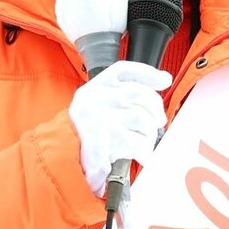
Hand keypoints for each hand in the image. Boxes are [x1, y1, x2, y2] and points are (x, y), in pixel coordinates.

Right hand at [68, 61, 170, 196]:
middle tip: (157, 120)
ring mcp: (103, 118)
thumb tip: (164, 79)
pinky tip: (141, 155)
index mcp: (95, 87)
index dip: (148, 73)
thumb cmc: (85, 132)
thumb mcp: (96, 103)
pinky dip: (145, 151)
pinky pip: (139, 143)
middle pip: (138, 94)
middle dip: (155, 108)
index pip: (125, 70)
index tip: (164, 79)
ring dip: (149, 133)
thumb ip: (123, 90)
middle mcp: (97, 98)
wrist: (64, 158)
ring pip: (142, 119)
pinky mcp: (109, 141)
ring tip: (144, 141)